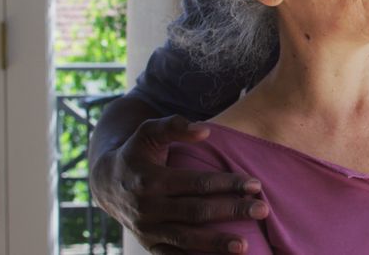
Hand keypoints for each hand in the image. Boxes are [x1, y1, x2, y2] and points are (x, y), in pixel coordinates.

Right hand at [91, 115, 267, 253]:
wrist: (106, 183)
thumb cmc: (137, 152)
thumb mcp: (149, 132)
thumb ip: (174, 125)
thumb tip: (204, 130)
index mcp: (151, 180)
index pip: (197, 184)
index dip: (227, 184)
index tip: (256, 184)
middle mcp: (148, 208)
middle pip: (197, 212)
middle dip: (232, 212)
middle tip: (262, 210)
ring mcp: (147, 230)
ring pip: (186, 240)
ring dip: (216, 244)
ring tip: (245, 247)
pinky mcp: (149, 245)